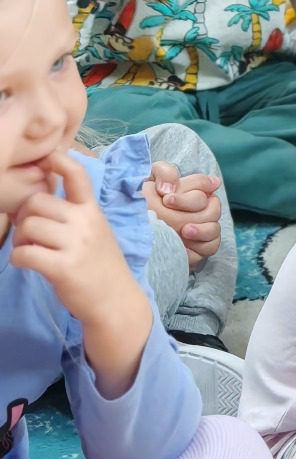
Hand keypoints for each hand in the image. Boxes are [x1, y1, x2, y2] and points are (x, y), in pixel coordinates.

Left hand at [11, 152, 146, 327]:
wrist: (115, 300)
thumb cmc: (100, 264)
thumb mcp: (94, 231)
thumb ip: (72, 213)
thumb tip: (36, 201)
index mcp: (93, 210)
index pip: (78, 175)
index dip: (59, 161)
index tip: (46, 158)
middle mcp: (86, 222)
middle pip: (37, 202)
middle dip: (25, 217)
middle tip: (29, 234)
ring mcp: (75, 244)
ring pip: (28, 226)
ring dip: (20, 239)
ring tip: (29, 249)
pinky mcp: (62, 267)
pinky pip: (23, 253)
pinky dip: (18, 258)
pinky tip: (28, 263)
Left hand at [140, 163, 223, 270]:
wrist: (129, 231)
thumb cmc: (140, 202)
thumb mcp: (147, 180)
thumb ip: (163, 172)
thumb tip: (173, 187)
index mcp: (192, 190)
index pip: (203, 185)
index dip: (188, 192)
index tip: (167, 199)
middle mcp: (201, 209)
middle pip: (213, 208)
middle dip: (192, 207)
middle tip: (168, 210)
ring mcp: (202, 230)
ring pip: (214, 228)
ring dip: (202, 230)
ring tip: (184, 231)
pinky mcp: (199, 250)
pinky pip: (211, 247)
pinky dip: (200, 246)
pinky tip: (185, 246)